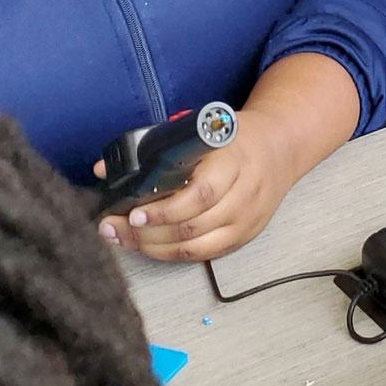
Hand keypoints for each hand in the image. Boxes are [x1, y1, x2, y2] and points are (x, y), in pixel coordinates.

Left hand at [95, 106, 299, 261]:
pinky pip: (204, 255)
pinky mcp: (244, 236)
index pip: (201, 195)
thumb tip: (105, 169)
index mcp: (234, 161)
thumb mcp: (199, 130)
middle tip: (113, 229)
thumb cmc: (234, 137)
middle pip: (192, 226)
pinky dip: (172, 254)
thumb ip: (154, 147)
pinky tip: (149, 246)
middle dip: (145, 233)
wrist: (280, 147)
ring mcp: (246, 219)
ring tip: (123, 240)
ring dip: (153, 247)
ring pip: (195, 247)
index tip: (133, 213)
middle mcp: (244, 194)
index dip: (164, 210)